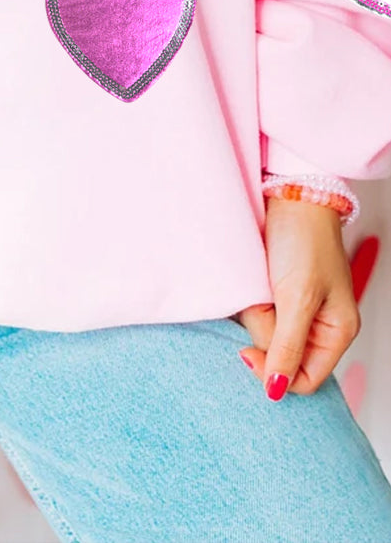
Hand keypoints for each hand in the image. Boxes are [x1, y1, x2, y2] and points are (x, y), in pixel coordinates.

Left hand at [232, 194, 360, 397]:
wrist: (288, 192)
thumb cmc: (304, 239)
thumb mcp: (297, 297)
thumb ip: (287, 345)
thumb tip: (276, 390)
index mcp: (336, 331)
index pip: (305, 379)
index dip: (276, 374)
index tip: (246, 354)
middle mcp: (316, 324)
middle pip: (279, 355)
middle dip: (262, 333)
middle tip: (258, 303)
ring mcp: (292, 307)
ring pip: (262, 332)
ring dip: (252, 312)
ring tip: (257, 283)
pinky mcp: (272, 290)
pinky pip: (253, 310)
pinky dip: (247, 299)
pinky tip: (249, 279)